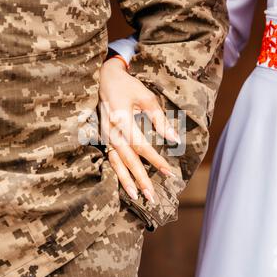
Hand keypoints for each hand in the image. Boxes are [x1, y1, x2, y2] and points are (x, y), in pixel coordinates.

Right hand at [99, 58, 180, 202]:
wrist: (105, 79)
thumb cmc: (128, 86)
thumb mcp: (146, 98)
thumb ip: (159, 119)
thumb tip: (174, 139)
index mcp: (121, 119)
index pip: (140, 145)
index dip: (154, 160)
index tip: (169, 172)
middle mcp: (110, 130)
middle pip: (127, 159)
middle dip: (139, 178)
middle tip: (151, 196)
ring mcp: (104, 135)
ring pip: (115, 162)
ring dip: (125, 180)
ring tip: (136, 196)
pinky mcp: (102, 138)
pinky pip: (110, 158)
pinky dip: (117, 172)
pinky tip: (125, 184)